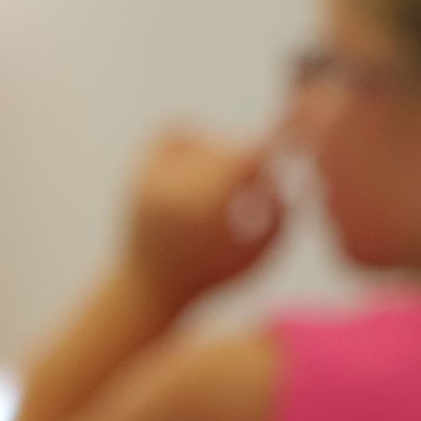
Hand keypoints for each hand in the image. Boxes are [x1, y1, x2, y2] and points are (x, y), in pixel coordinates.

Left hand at [120, 128, 286, 313]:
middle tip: (254, 187)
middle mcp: (172, 188)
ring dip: (223, 150)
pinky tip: (204, 165)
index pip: (247, 156)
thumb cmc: (212, 273)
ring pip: (201, 136)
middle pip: (227, 146)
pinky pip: (172, 132)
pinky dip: (193, 138)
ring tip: (227, 181)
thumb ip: (281, 213)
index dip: (272, 159)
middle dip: (249, 162)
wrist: (147, 288)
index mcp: (203, 208)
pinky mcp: (138, 172)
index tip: (278, 176)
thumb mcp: (257, 253)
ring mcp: (149, 177)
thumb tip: (283, 172)